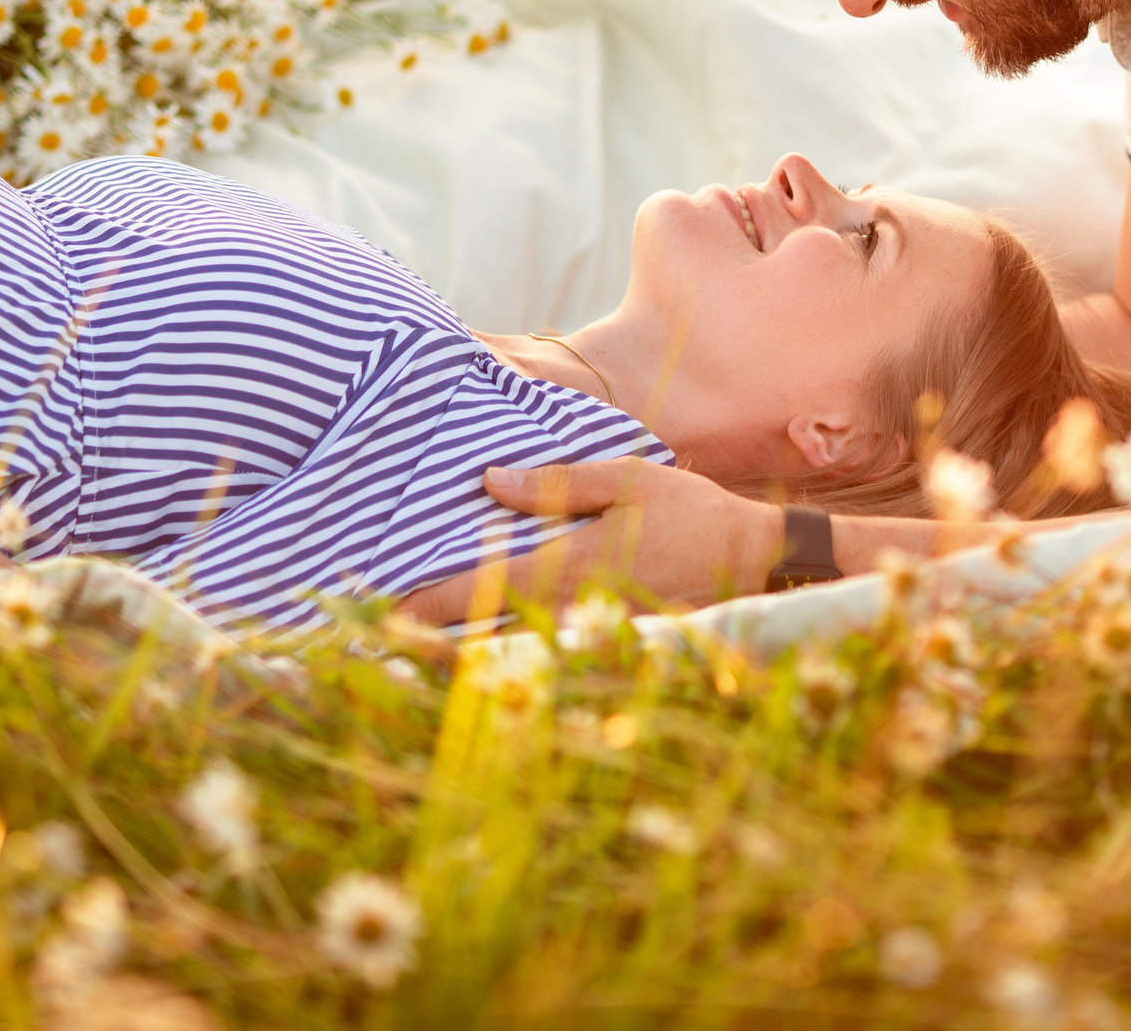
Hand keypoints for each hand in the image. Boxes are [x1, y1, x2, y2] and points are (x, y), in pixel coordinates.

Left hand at [397, 460, 787, 621]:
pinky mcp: (610, 642)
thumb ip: (555, 482)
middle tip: (379, 638)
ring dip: (464, 648)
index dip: (428, 602)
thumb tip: (489, 480)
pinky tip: (486, 648)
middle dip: (433, 636)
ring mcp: (593, 633)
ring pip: (514, 647)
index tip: (382, 610)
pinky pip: (550, 652)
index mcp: (569, 563)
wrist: (751, 559)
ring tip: (415, 647)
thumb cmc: (689, 512)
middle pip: (487, 630)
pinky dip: (511, 651)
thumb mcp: (625, 478)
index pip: (482, 587)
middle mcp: (574, 607)